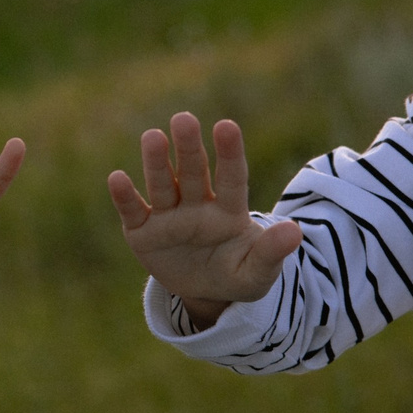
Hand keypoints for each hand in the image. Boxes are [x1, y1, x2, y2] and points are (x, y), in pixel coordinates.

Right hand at [108, 112, 300, 325]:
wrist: (205, 292)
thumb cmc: (236, 274)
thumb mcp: (257, 271)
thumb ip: (272, 252)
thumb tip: (296, 232)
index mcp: (229, 211)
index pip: (232, 178)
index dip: (229, 153)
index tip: (227, 126)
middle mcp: (197, 205)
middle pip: (193, 173)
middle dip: (188, 147)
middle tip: (184, 119)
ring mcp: (168, 217)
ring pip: (163, 184)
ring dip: (157, 162)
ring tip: (153, 136)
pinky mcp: (143, 232)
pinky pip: (133, 211)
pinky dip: (125, 196)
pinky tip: (117, 178)